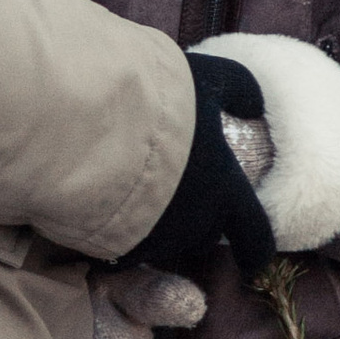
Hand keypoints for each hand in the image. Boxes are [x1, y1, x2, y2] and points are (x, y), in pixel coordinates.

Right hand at [123, 52, 277, 284]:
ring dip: (158, 225)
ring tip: (135, 192)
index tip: (255, 257)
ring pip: (164, 241)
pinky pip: (123, 246)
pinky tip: (105, 206)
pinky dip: (119, 231)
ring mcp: (153, 240)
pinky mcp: (113, 248)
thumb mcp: (202, 81)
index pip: (255, 234)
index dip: (256, 248)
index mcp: (224, 191)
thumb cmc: (152, 104)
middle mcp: (194, 223)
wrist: (83, 130)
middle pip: (205, 236)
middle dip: (198, 223)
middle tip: (180, 197)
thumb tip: (256, 102)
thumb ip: (235, 88)